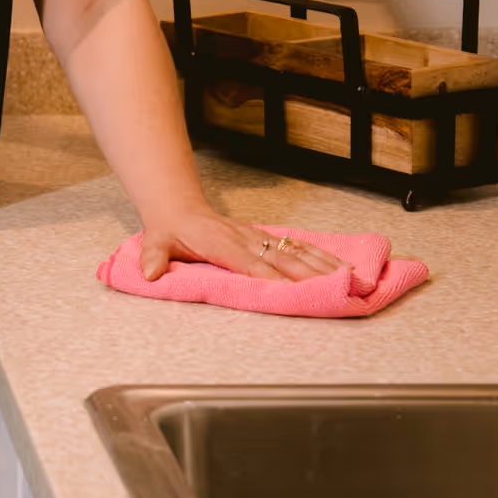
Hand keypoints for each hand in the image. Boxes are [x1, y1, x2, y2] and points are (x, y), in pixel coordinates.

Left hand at [138, 211, 338, 283]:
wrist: (178, 206)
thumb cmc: (170, 229)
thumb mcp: (155, 242)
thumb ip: (153, 257)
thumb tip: (149, 272)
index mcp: (222, 245)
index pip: (250, 265)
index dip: (271, 278)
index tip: (293, 291)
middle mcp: (245, 240)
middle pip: (282, 259)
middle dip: (310, 274)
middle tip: (336, 287)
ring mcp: (258, 237)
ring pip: (295, 251)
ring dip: (322, 264)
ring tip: (349, 277)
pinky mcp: (264, 237)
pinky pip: (296, 245)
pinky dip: (319, 255)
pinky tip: (338, 264)